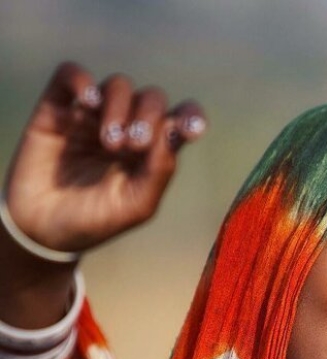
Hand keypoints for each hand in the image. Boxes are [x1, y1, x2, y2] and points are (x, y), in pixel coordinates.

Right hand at [3, 61, 206, 253]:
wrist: (45, 228)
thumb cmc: (96, 220)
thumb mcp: (136, 205)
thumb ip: (159, 171)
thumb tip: (173, 131)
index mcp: (153, 152)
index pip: (180, 121)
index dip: (192, 117)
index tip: (192, 129)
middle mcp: (127, 128)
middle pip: (152, 99)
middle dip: (149, 117)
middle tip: (134, 146)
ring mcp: (94, 115)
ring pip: (118, 86)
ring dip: (119, 109)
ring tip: (109, 144)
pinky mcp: (59, 106)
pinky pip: (72, 74)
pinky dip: (83, 82)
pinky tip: (89, 104)